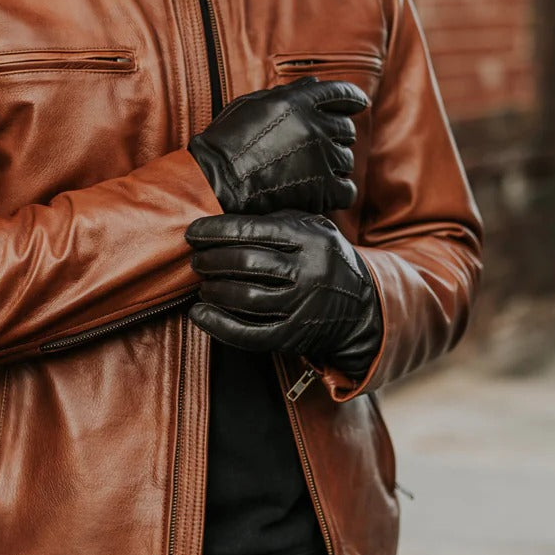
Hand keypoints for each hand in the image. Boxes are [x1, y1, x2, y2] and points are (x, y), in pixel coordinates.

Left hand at [184, 209, 383, 380]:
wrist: (362, 307)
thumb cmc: (324, 259)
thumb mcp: (313, 229)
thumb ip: (277, 220)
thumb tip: (222, 218)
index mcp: (310, 238)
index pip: (252, 230)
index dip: (216, 231)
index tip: (192, 233)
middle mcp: (310, 271)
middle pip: (246, 263)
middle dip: (211, 261)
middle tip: (196, 261)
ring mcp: (303, 306)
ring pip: (245, 298)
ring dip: (213, 291)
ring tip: (203, 284)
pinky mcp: (294, 336)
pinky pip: (249, 334)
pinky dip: (218, 325)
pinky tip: (199, 314)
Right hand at [187, 77, 369, 214]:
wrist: (215, 181)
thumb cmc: (226, 142)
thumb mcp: (251, 104)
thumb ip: (286, 93)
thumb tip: (314, 83)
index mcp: (299, 102)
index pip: (340, 94)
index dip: (353, 98)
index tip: (359, 104)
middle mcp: (315, 126)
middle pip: (346, 129)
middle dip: (336, 137)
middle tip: (318, 149)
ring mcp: (321, 157)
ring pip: (346, 160)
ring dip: (333, 166)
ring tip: (309, 173)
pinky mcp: (322, 188)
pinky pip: (347, 190)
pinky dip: (338, 193)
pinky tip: (324, 194)